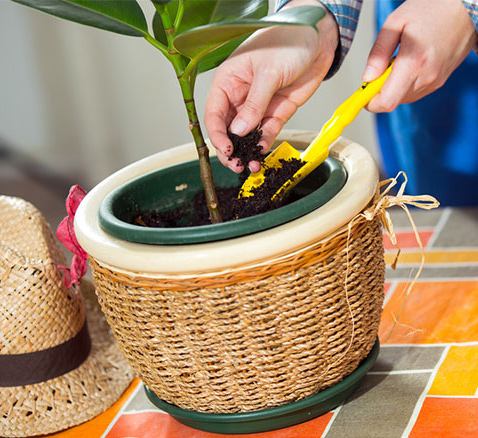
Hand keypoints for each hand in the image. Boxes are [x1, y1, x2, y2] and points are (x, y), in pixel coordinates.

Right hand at [205, 0, 337, 172]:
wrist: (318, 39)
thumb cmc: (288, 42)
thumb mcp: (268, 73)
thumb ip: (254, 104)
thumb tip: (239, 131)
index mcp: (228, 82)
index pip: (214, 113)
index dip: (217, 135)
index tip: (226, 150)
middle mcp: (239, 96)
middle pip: (227, 129)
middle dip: (230, 149)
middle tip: (236, 164)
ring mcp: (257, 106)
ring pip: (246, 135)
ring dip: (247, 151)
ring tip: (251, 165)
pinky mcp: (275, 112)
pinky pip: (266, 132)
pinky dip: (264, 143)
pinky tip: (262, 152)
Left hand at [364, 0, 476, 112]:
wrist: (465, 6)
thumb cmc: (432, 8)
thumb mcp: (395, 22)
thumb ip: (378, 53)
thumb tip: (366, 78)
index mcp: (414, 63)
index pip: (387, 102)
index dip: (370, 102)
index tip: (362, 93)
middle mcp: (427, 77)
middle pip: (393, 101)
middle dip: (380, 90)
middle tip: (380, 68)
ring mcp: (435, 81)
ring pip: (403, 98)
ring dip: (393, 87)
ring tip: (397, 61)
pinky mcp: (440, 81)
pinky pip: (414, 92)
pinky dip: (405, 84)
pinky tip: (408, 63)